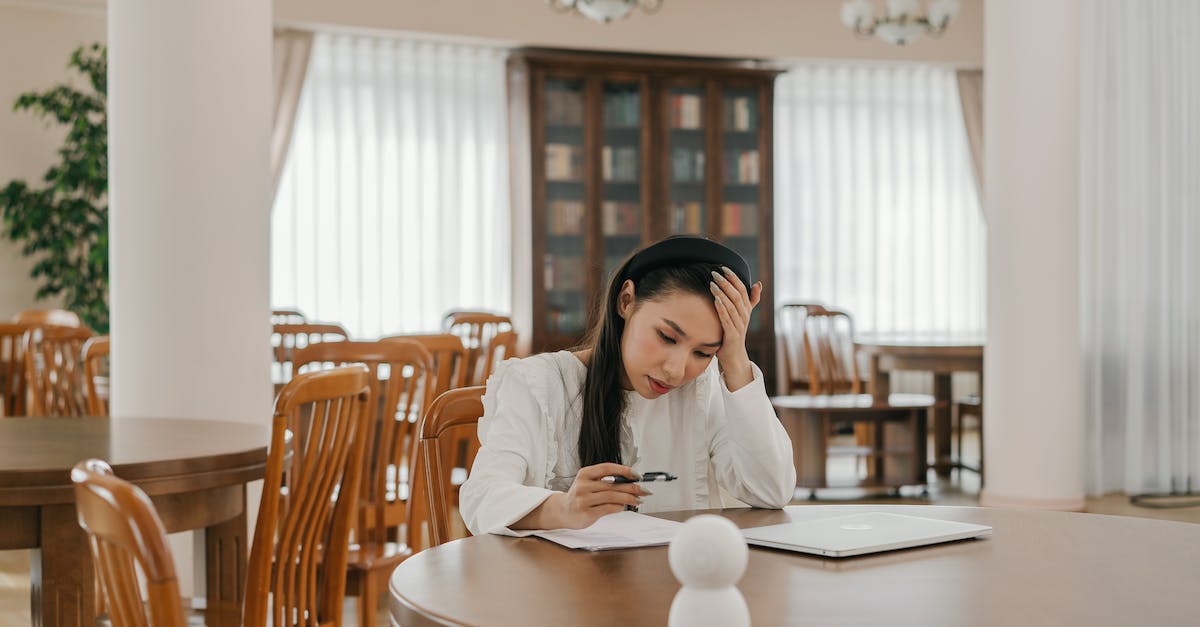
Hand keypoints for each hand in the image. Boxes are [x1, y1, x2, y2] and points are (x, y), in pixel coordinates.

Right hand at [553, 463, 646, 528]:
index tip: (637, 475)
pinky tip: (623, 506)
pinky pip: (608, 508)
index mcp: (584, 473)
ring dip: (628, 498)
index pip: (607, 468)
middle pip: (613, 484)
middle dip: (632, 487)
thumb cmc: (580, 496)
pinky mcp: (586, 513)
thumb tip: (631, 481)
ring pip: (612, 496)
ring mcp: (583, 499)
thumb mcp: (589, 483)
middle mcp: (583, 485)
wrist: (563, 511)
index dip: (624, 470)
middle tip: (644, 490)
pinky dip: (618, 507)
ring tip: (638, 500)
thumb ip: (606, 481)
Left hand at [709, 266, 761, 390]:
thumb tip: (758, 283)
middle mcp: (745, 316)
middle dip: (726, 283)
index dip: (734, 278)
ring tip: (712, 283)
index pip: (742, 289)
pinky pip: (727, 319)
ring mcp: (739, 325)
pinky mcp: (732, 335)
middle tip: (714, 272)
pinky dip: (721, 309)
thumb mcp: (742, 315)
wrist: (733, 356)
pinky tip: (715, 299)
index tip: (723, 267)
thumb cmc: (733, 333)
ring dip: (722, 293)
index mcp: (746, 310)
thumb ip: (750, 300)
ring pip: (732, 306)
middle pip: (737, 296)